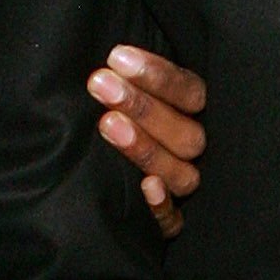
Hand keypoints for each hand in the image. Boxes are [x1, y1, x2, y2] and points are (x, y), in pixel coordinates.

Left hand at [87, 44, 205, 240]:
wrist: (85, 184)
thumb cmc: (107, 119)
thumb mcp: (120, 92)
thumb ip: (124, 77)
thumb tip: (109, 57)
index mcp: (191, 112)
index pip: (189, 91)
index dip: (157, 75)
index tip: (118, 58)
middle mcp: (193, 149)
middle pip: (186, 132)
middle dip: (143, 106)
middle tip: (101, 83)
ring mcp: (183, 186)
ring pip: (181, 173)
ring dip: (146, 148)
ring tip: (107, 124)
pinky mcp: (168, 222)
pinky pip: (174, 220)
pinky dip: (162, 206)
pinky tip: (147, 187)